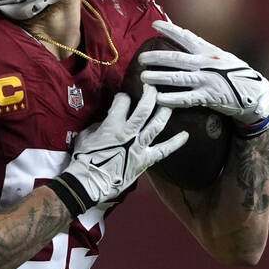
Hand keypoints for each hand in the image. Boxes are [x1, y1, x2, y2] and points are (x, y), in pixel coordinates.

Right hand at [49, 85, 188, 214]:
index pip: (123, 101)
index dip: (123, 96)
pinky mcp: (145, 160)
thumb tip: (107, 120)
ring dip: (164, 111)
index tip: (123, 97)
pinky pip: (163, 150)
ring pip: (157, 125)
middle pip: (145, 108)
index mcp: (113, 124)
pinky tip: (185, 135)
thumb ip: (100, 125)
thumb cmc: (84, 159)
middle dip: (150, 94)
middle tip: (154, 85)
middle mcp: (129, 132)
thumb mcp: (86, 136)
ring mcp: (139, 146)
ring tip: (171, 102)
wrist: (89, 183)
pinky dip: (175, 143)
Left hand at [140, 19, 268, 132]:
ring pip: (177, 78)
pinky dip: (171, 99)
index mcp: (208, 51)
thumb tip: (185, 38)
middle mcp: (206, 63)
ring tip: (143, 77)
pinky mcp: (208, 97)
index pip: (185, 37)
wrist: (255, 93)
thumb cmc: (235, 74)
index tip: (154, 25)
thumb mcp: (221, 57)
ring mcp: (207, 80)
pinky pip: (186, 98)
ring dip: (158, 77)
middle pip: (176, 58)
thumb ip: (203, 50)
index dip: (169, 30)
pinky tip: (159, 99)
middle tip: (140, 58)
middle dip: (156, 57)